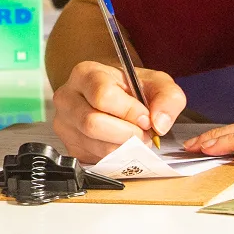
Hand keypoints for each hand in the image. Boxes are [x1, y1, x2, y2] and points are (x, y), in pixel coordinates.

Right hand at [50, 60, 184, 161]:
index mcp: (85, 74)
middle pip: (93, 123)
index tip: (145, 117)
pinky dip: (115, 157)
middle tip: (143, 133)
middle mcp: (67, 98)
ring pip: (94, 145)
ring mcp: (64, 124)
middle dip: (126, 134)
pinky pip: (94, 159)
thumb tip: (159, 124)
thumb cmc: (130, 86)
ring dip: (123, 147)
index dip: (129, 111)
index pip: (103, 96)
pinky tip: (122, 144)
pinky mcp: (70, 146)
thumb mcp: (156, 82)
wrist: (110, 93)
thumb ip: (168, 98)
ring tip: (135, 138)